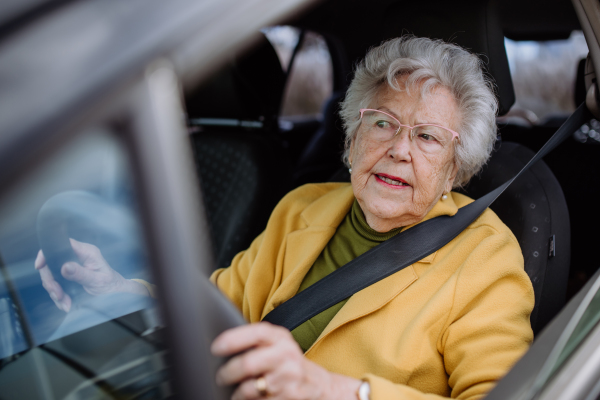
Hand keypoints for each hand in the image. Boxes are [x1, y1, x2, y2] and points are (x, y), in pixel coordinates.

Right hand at [35, 238, 147, 311]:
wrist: (114, 293)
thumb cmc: (110, 284)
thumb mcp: (97, 280)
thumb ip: (81, 274)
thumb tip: (64, 267)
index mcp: (86, 251)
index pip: (62, 244)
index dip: (47, 253)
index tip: (40, 266)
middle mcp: (76, 256)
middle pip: (51, 263)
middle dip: (51, 281)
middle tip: (58, 295)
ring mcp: (71, 266)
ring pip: (52, 276)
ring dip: (55, 292)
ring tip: (65, 303)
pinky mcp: (68, 276)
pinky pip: (56, 285)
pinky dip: (58, 296)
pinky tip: (65, 304)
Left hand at [211, 322, 360, 399]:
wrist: (319, 386)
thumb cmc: (288, 362)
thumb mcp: (278, 344)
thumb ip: (256, 341)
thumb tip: (221, 346)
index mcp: (280, 338)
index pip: (256, 333)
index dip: (233, 339)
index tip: (215, 348)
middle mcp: (286, 355)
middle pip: (248, 363)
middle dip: (227, 373)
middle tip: (220, 377)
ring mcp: (288, 378)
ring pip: (250, 389)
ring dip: (237, 394)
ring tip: (235, 392)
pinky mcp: (289, 398)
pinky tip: (251, 399)